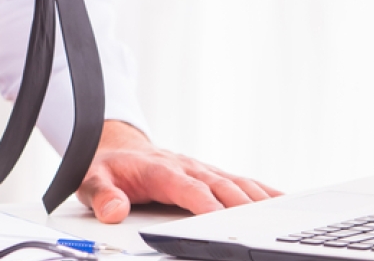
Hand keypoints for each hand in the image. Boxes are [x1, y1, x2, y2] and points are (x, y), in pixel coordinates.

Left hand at [78, 120, 280, 222]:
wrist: (114, 148)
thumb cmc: (106, 167)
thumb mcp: (91, 180)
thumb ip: (102, 196)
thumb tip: (114, 211)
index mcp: (160, 170)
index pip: (188, 188)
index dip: (205, 203)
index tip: (220, 219)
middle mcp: (186, 167)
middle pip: (220, 186)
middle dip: (242, 206)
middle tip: (261, 226)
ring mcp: (201, 170)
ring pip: (236, 183)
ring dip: (258, 200)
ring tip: (281, 218)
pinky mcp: (210, 176)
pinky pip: (240, 182)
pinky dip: (262, 192)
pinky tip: (283, 202)